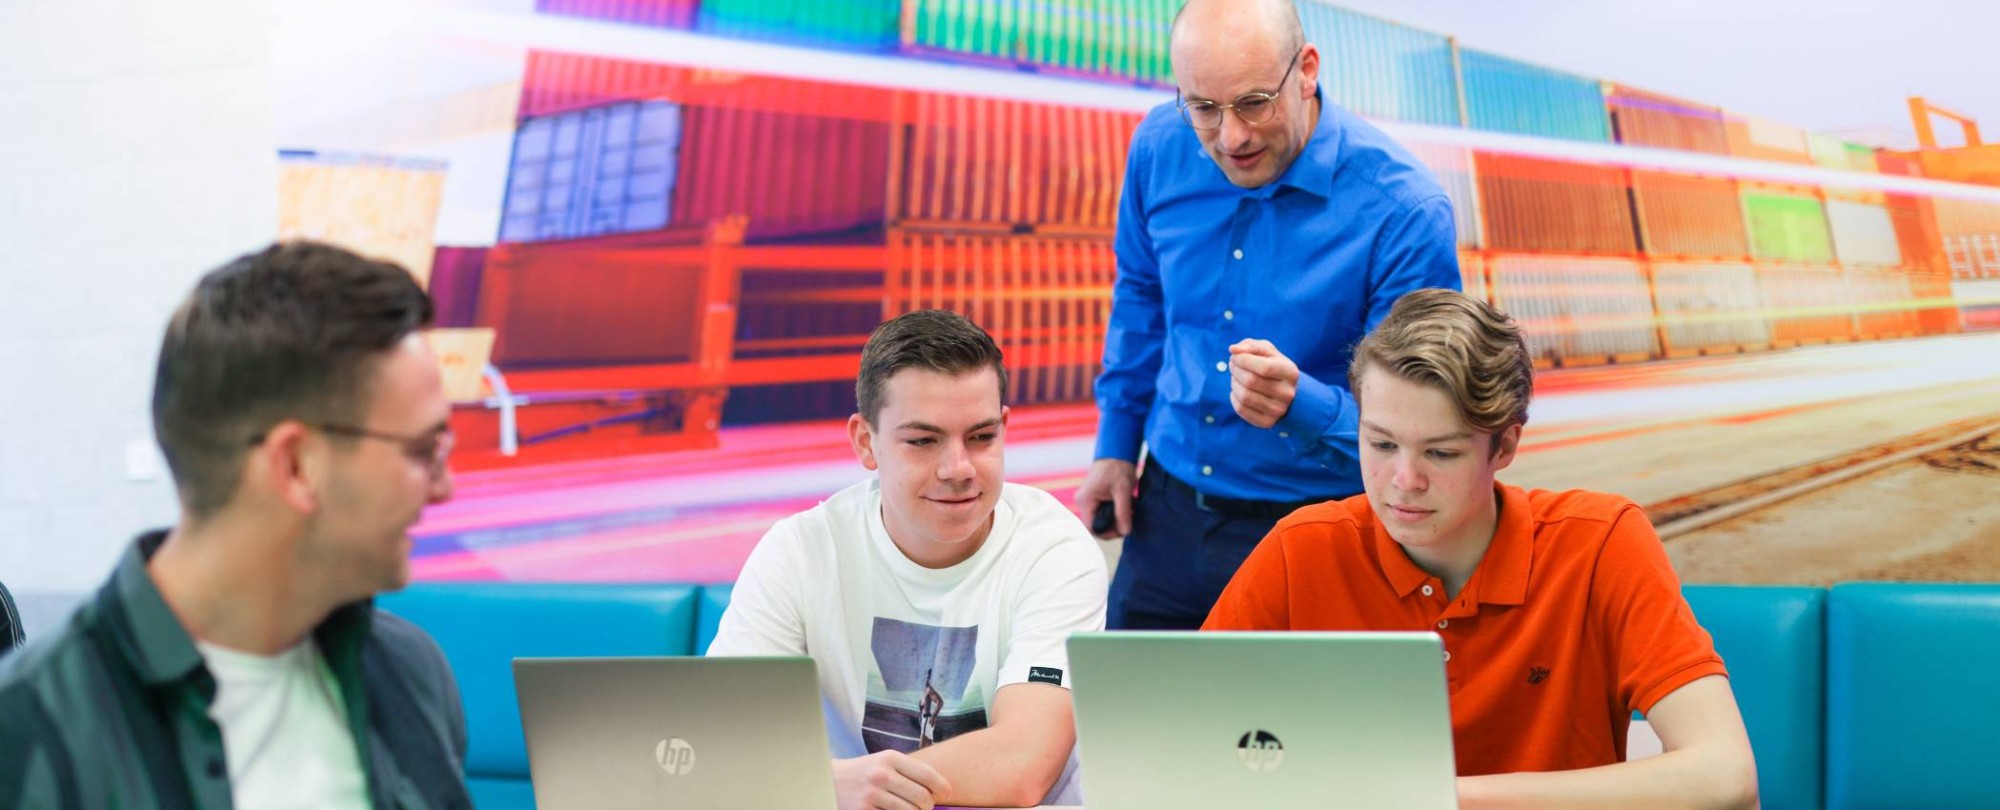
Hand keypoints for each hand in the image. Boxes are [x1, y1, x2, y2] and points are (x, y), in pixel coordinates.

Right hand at [832, 750, 950, 809]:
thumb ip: (909, 772)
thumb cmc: (865, 773)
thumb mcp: (884, 762)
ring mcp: (871, 794)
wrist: (829, 780)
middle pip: (922, 797)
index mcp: (890, 758)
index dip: (942, 787)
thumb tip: (941, 789)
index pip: (927, 774)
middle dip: (928, 806)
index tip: (947, 794)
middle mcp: (882, 774)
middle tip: (924, 807)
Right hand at [1073, 458, 1136, 538]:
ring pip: (1100, 518)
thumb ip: (1123, 513)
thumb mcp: (1123, 491)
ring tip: (1128, 510)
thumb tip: (1126, 532)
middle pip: (1096, 525)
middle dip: (1113, 525)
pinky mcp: (1093, 497)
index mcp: (1085, 501)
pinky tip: (1124, 505)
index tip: (1123, 529)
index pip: (1092, 528)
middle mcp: (1082, 502)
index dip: (1107, 533)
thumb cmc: (1117, 467)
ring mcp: (1087, 499)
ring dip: (1115, 518)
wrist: (1116, 451)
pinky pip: (1102, 511)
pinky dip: (1114, 511)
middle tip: (1129, 519)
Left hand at [1229, 339, 1298, 428]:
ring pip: (1244, 396)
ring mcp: (1278, 410)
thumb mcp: (1266, 351)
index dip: (1243, 360)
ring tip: (1235, 377)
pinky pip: (1241, 409)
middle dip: (1235, 370)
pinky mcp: (1267, 422)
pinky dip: (1234, 397)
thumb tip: (1233, 349)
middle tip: (1233, 365)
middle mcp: (1287, 393)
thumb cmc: (1272, 366)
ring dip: (1233, 383)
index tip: (1235, 356)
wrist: (1284, 392)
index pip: (1264, 367)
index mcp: (1290, 372)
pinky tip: (1238, 391)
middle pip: (1251, 381)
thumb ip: (1250, 346)